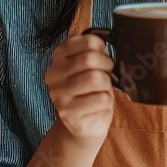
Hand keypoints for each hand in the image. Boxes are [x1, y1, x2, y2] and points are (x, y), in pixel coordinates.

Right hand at [44, 33, 114, 149]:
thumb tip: (112, 44)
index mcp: (59, 56)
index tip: (103, 57)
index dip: (102, 49)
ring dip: (106, 86)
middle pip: (89, 59)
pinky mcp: (69, 114)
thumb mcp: (92, 66)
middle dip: (106, 66)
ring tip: (101, 91)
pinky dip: (107, 102)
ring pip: (96, 79)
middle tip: (107, 74)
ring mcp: (59, 96)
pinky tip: (98, 106)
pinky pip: (101, 100)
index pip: (87, 41)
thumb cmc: (90, 90)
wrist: (83, 124)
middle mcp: (53, 74)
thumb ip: (97, 52)